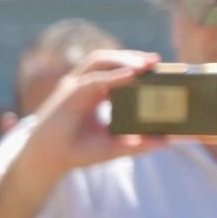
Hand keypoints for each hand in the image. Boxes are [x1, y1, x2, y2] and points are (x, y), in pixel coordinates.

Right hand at [11, 50, 167, 192]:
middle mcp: (84, 84)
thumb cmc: (76, 151)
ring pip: (100, 61)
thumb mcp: (114, 146)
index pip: (117, 71)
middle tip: (156, 61)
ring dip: (124, 59)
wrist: (49, 160)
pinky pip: (95, 78)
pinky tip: (133, 75)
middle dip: (132, 57)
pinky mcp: (70, 92)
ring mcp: (75, 86)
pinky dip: (114, 75)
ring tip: (146, 65)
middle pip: (109, 60)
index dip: (136, 66)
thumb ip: (139, 143)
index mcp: (94, 93)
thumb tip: (167, 141)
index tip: (158, 67)